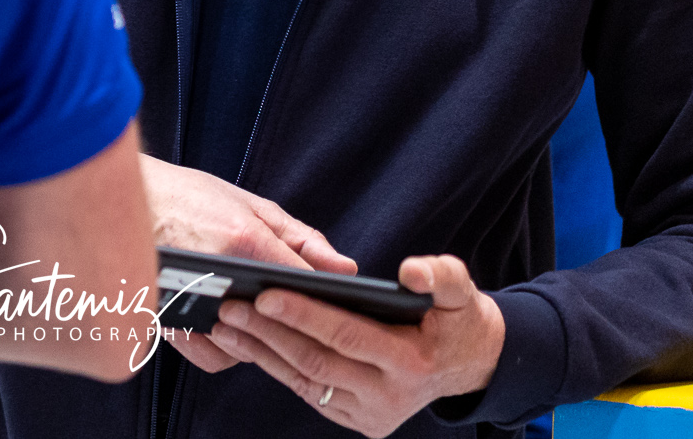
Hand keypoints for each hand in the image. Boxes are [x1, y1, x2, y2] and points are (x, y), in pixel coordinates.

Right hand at [140, 156, 355, 375]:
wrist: (120, 194)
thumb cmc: (188, 195)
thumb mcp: (250, 204)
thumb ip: (301, 238)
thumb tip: (346, 269)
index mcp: (242, 238)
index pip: (304, 285)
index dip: (326, 299)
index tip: (337, 302)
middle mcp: (217, 272)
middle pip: (277, 322)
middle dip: (293, 321)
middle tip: (300, 314)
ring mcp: (189, 300)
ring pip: (245, 347)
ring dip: (257, 340)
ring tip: (258, 317)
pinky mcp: (168, 319)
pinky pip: (210, 355)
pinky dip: (223, 350)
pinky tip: (229, 328)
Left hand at [207, 254, 504, 436]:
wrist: (467, 364)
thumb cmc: (456, 318)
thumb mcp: (462, 291)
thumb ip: (441, 276)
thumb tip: (410, 272)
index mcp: (411, 363)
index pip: (347, 336)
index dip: (305, 314)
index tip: (266, 292)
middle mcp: (388, 396)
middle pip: (317, 362)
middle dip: (269, 333)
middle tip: (230, 306)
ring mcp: (370, 414)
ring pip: (306, 381)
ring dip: (262, 353)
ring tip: (224, 325)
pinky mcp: (356, 419)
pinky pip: (309, 391)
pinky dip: (276, 367)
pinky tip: (248, 344)